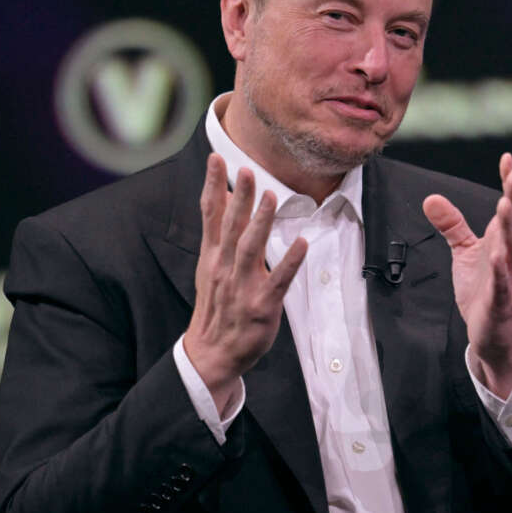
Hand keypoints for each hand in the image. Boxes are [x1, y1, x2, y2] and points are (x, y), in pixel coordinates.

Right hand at [184, 154, 306, 414]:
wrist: (211, 353)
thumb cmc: (216, 305)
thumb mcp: (210, 266)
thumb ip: (218, 232)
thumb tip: (226, 196)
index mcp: (211, 256)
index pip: (210, 215)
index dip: (212, 186)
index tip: (217, 158)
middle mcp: (224, 268)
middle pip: (231, 227)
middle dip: (240, 198)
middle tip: (247, 170)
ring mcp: (242, 287)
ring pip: (251, 249)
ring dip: (261, 222)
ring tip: (271, 197)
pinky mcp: (262, 306)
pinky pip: (278, 280)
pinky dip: (289, 262)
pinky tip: (301, 243)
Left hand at [422, 153, 511, 398]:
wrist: (496, 335)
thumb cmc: (485, 289)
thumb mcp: (465, 252)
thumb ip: (453, 225)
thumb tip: (431, 198)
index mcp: (505, 242)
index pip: (511, 208)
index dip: (511, 184)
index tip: (508, 158)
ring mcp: (509, 279)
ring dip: (510, 229)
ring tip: (504, 206)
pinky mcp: (501, 303)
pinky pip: (503, 286)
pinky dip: (501, 272)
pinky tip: (496, 257)